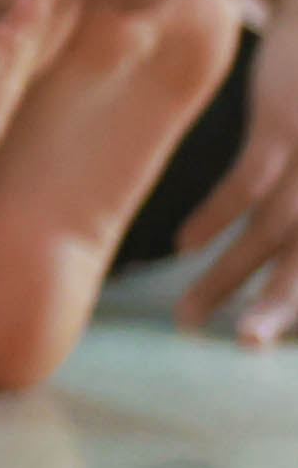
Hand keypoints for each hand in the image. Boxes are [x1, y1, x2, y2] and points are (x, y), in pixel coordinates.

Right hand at [173, 22, 297, 341]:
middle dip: (278, 306)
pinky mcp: (285, 122)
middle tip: (242, 345)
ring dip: (226, 276)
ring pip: (273, 230)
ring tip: (188, 315)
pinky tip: (183, 245)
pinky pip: (247, 181)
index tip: (266, 338)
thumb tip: (283, 248)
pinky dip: (215, 216)